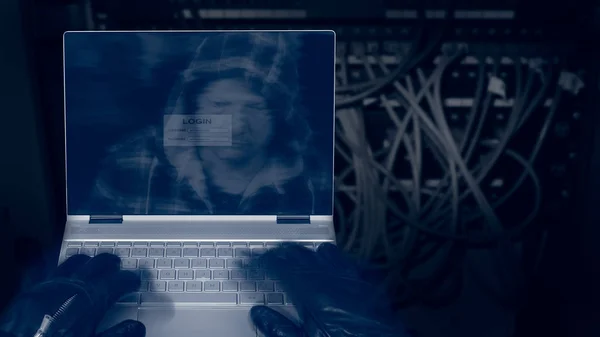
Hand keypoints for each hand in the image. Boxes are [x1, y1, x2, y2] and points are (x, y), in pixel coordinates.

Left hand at [0, 253, 144, 336]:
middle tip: (116, 265)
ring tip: (90, 261)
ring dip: (85, 260)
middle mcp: (73, 285)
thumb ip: (118, 334)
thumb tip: (136, 327)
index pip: (119, 281)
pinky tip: (49, 261)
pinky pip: (43, 267)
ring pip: (73, 261)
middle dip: (110, 263)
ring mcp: (51, 284)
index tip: (134, 281)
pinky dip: (50, 263)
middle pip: (98, 264)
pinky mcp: (31, 288)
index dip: (129, 279)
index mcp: (91, 298)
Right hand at [250, 243, 409, 336]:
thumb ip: (279, 329)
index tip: (246, 263)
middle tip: (262, 260)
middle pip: (299, 255)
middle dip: (277, 254)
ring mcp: (354, 281)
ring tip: (291, 258)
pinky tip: (328, 264)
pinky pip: (348, 263)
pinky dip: (332, 260)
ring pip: (324, 253)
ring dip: (305, 253)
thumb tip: (260, 314)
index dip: (258, 262)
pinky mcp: (370, 287)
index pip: (278, 267)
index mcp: (314, 295)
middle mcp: (334, 281)